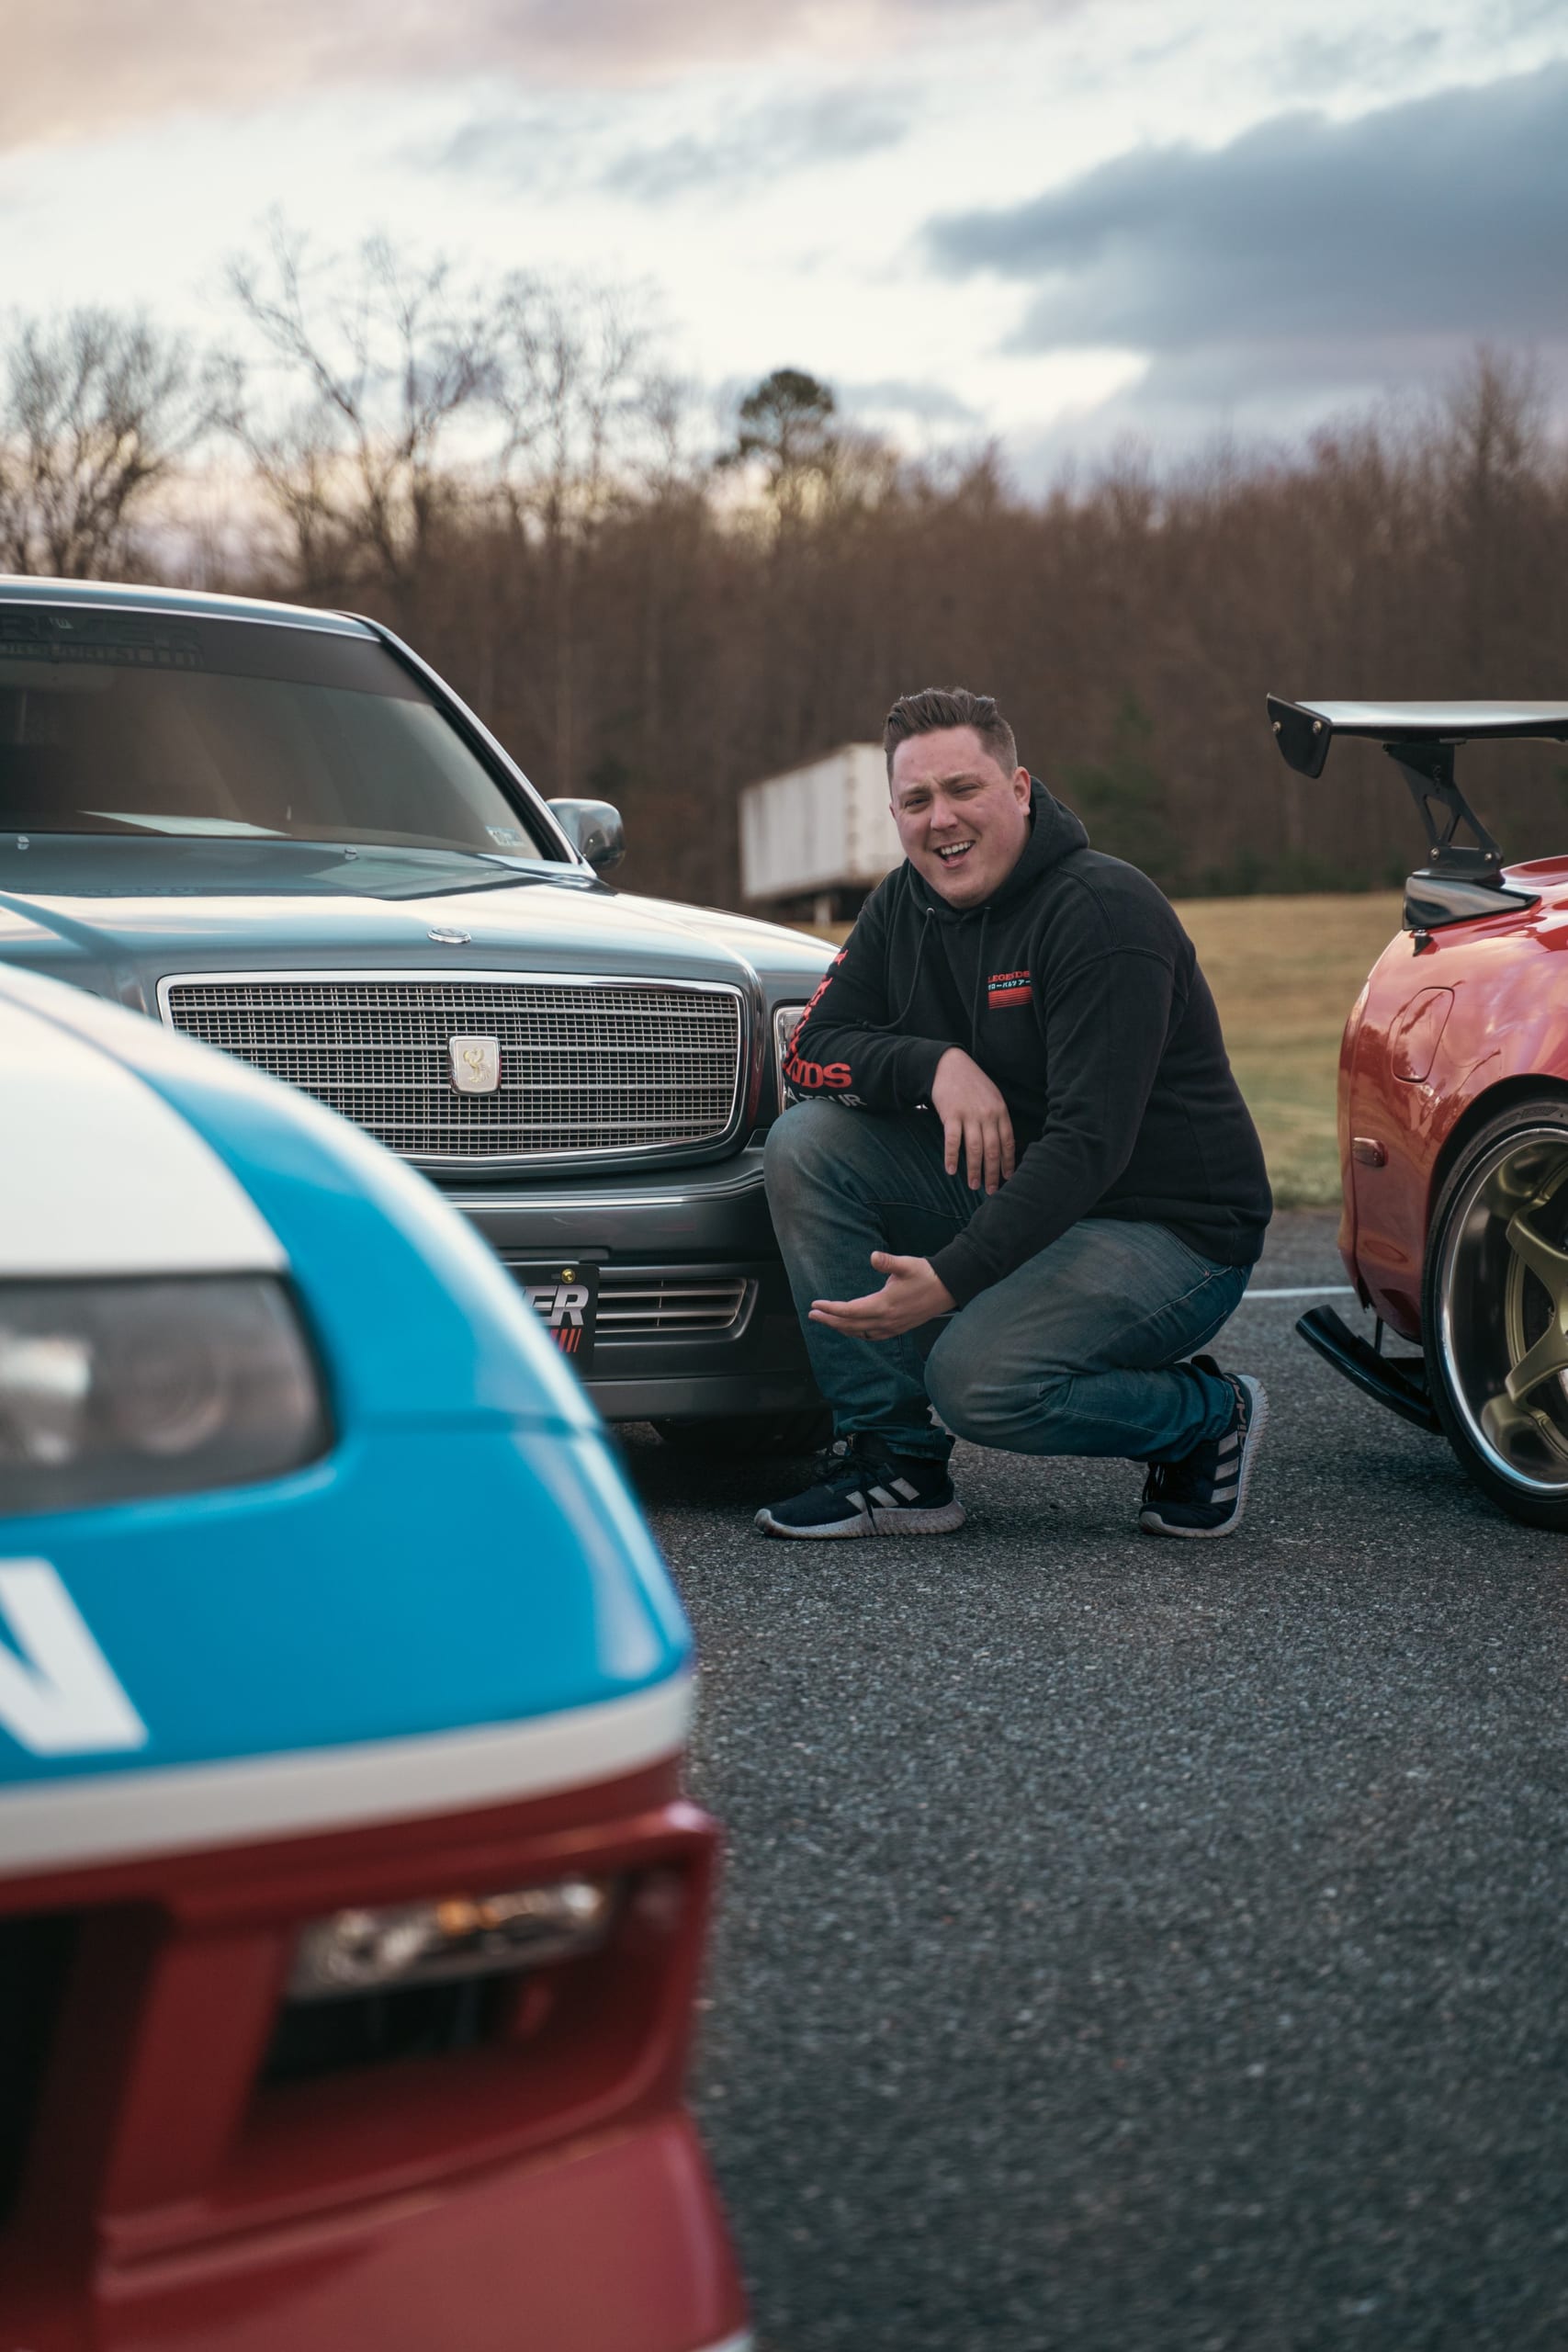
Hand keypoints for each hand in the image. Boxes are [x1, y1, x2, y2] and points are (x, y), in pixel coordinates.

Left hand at [809, 1252, 955, 1340]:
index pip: (850, 1311)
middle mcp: (886, 1320)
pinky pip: (872, 1336)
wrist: (948, 1287)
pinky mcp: (898, 1328)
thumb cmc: (926, 1274)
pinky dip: (857, 1334)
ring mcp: (892, 1327)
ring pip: (860, 1333)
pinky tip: (851, 1329)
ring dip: (841, 1328)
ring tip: (826, 1321)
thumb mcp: (907, 1264)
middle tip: (812, 1314)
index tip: (815, 1303)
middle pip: (850, 1325)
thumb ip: (889, 1262)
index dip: (830, 1308)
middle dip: (829, 1320)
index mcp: (884, 1305)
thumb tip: (873, 1256)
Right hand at [931, 1047, 1015, 1193]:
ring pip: (974, 1149)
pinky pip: (952, 1140)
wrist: (949, 1065)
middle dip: (992, 1173)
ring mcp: (969, 1115)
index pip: (1007, 1142)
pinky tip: (950, 1170)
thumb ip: (998, 1118)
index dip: (1008, 1162)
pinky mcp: (951, 1115)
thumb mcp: (993, 1096)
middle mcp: (987, 1115)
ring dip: (974, 1170)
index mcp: (1000, 1111)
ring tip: (973, 1185)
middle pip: (993, 1150)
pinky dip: (951, 1157)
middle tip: (991, 1190)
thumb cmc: (972, 1083)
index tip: (1008, 1178)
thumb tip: (1004, 1144)